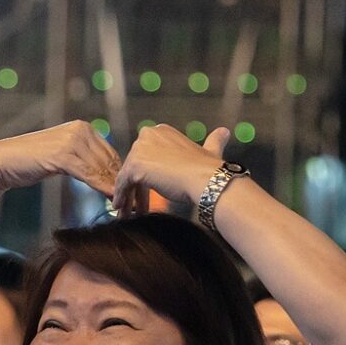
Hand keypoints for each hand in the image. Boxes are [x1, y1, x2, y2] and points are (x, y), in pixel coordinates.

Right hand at [0, 121, 120, 196]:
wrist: (5, 161)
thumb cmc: (33, 161)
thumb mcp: (63, 156)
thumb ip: (84, 159)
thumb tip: (106, 174)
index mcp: (83, 127)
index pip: (110, 153)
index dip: (121, 174)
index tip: (130, 192)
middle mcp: (81, 129)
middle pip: (109, 160)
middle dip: (121, 182)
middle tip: (132, 201)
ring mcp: (72, 140)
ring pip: (101, 168)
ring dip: (114, 188)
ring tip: (123, 204)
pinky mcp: (63, 155)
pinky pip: (89, 174)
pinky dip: (101, 187)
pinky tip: (110, 199)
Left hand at [112, 123, 231, 216]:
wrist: (207, 180)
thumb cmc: (208, 169)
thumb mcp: (210, 150)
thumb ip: (213, 141)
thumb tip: (224, 132)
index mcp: (163, 131)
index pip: (148, 155)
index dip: (149, 174)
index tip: (150, 190)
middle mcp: (148, 135)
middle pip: (137, 165)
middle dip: (137, 187)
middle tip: (138, 206)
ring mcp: (140, 149)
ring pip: (128, 176)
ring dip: (128, 195)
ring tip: (128, 213)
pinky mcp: (134, 166)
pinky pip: (122, 184)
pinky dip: (121, 197)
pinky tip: (121, 209)